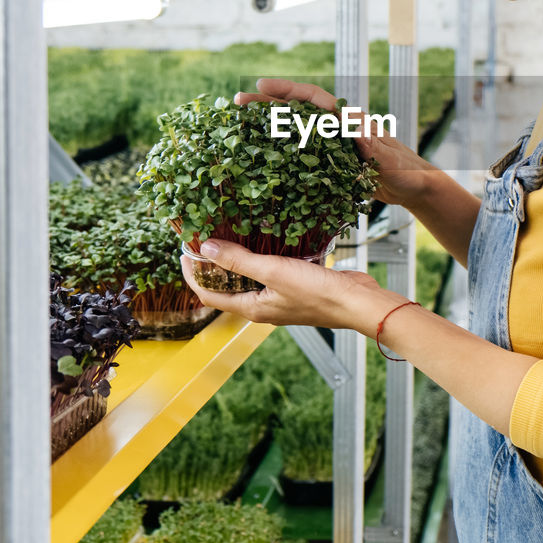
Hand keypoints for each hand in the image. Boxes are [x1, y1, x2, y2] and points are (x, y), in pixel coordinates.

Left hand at [181, 238, 388, 332]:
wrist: (357, 302)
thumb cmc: (317, 294)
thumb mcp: (273, 272)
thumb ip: (239, 261)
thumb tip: (206, 248)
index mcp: (252, 308)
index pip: (209, 296)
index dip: (193, 275)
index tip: (184, 253)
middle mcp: (263, 306)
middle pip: (228, 287)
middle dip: (214, 265)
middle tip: (205, 238)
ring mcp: (280, 298)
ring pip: (250, 278)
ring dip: (239, 260)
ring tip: (231, 235)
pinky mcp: (296, 288)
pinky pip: (271, 272)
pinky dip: (263, 258)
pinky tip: (267, 240)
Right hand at [235, 77, 439, 208]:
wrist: (415, 187)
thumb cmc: (408, 173)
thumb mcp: (393, 163)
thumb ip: (377, 149)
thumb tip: (356, 129)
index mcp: (351, 121)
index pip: (316, 99)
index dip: (289, 91)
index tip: (263, 86)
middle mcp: (338, 129)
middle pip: (299, 110)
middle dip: (269, 103)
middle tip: (238, 101)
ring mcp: (332, 146)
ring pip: (296, 129)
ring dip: (270, 125)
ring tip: (240, 124)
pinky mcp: (330, 163)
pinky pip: (301, 152)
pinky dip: (281, 151)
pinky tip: (261, 156)